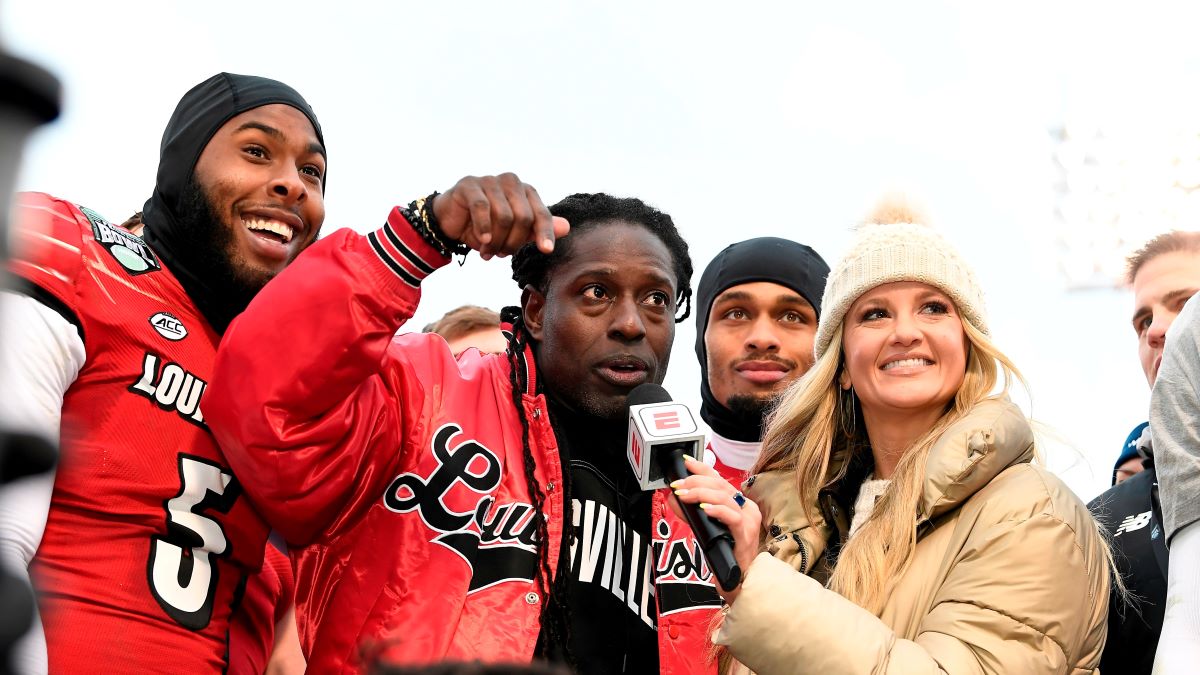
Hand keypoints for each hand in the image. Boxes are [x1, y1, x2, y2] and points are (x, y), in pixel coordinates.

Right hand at [431, 173, 569, 259]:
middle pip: (522, 217)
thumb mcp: (514, 232)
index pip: (541, 213)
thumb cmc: (486, 225)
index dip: (545, 232)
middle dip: (512, 242)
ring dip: (495, 241)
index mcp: (525, 191)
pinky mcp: (469, 184)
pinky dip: (483, 228)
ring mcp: (489, 180)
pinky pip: (481, 207)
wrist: (452, 220)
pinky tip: (482, 241)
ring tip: (488, 252)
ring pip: (502, 216)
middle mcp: (510, 182)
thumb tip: (566, 227)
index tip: (546, 250)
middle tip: (501, 254)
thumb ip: (538, 229)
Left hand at [667, 456, 762, 603]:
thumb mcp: (704, 527)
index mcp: (738, 503)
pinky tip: (703, 509)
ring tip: (684, 495)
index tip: (685, 463)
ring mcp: (748, 520)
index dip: (702, 468)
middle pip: (720, 484)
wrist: (737, 579)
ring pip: (724, 497)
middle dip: (695, 481)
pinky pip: (733, 517)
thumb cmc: (724, 553)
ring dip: (700, 494)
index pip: (719, 478)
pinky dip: (716, 510)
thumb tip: (673, 498)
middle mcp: (745, 508)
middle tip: (677, 485)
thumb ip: (691, 512)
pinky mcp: (746, 534)